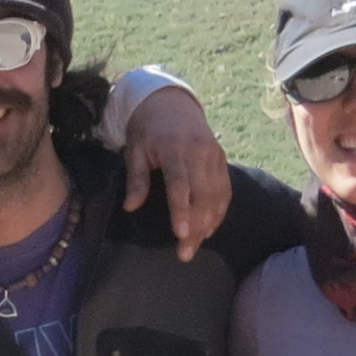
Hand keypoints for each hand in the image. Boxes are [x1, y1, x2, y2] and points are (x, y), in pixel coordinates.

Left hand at [118, 77, 234, 259]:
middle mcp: (200, 153)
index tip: (181, 233)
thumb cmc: (147, 127)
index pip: (180, 184)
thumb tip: (131, 207)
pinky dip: (220, 211)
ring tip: (195, 247)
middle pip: (202, 196)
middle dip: (196, 227)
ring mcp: (215, 156)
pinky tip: (210, 229)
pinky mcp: (221, 159)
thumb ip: (136, 178)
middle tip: (185, 253)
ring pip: (217, 196)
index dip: (182, 210)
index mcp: (175, 148)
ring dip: (208, 224)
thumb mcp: (134, 148)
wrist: (171, 102)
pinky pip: (225, 190)